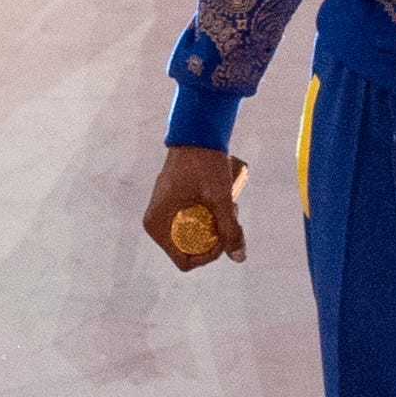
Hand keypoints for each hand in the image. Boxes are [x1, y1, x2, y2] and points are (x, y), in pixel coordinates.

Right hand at [141, 147, 247, 272]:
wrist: (197, 136)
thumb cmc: (204, 164)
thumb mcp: (220, 199)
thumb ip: (230, 229)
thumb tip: (238, 257)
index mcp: (157, 225)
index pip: (184, 260)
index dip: (208, 255)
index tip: (225, 235)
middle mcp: (156, 224)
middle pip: (190, 250)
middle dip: (215, 238)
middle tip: (230, 215)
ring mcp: (163, 215)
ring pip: (194, 237)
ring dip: (214, 227)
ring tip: (228, 205)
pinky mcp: (172, 207)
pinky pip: (191, 224)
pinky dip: (208, 219)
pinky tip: (219, 202)